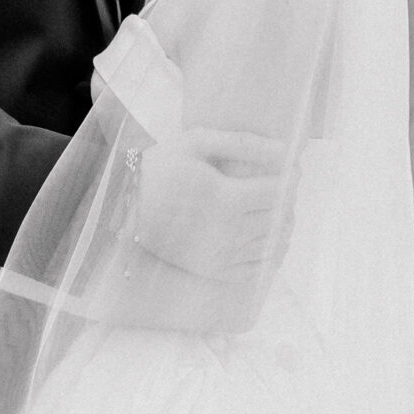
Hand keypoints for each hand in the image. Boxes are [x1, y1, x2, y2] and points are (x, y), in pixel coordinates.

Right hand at [130, 128, 287, 281]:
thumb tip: (287, 152)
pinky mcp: (212, 270)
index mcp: (226, 198)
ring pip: (272, 245)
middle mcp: (227, 232)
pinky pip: (256, 269)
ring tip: (276, 211)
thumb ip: (244, 144)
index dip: (290, 180)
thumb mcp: (196, 142)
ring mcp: (220, 255)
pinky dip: (270, 255)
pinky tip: (268, 240)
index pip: (279, 193)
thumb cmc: (160, 168)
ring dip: (283, 227)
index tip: (290, 170)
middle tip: (282, 189)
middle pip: (279, 219)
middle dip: (288, 202)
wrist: (123, 205)